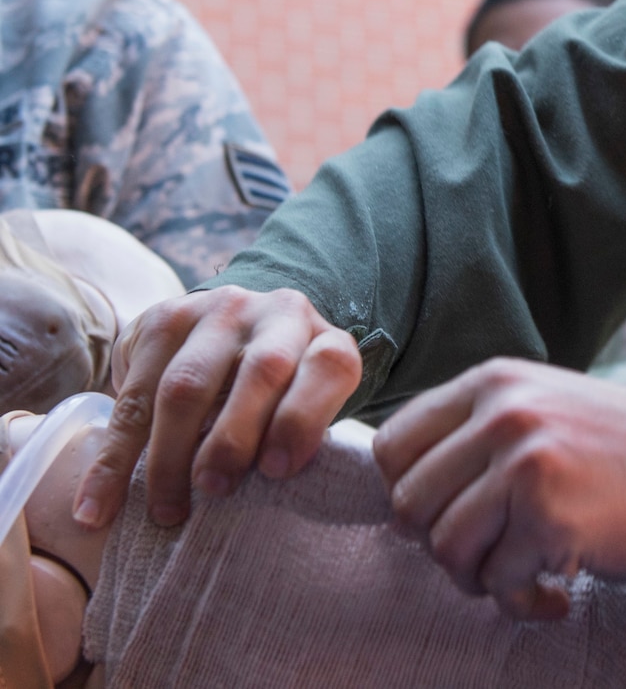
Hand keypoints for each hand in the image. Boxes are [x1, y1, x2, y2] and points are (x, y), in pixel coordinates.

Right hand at [72, 288, 360, 530]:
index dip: (304, 418)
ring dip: (170, 457)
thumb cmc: (281, 394)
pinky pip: (131, 394)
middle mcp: (278, 314)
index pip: (328, 367)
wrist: (239, 329)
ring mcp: (220, 311)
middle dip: (234, 438)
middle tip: (214, 490)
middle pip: (260, 371)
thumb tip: (270, 497)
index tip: (278, 471)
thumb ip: (301, 440)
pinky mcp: (163, 320)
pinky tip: (99, 505)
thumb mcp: (307, 408)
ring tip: (166, 511)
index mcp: (325, 339)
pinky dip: (112, 460)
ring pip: (186, 385)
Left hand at [373, 359, 625, 620]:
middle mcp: (505, 412)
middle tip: (495, 553)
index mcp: (496, 381)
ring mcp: (526, 461)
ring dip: (482, 577)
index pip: (396, 443)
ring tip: (529, 572)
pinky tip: (561, 592)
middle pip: (408, 502)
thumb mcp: (548, 410)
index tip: (456, 515)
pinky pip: (497, 582)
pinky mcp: (550, 515)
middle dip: (444, 544)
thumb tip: (403, 490)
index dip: (413, 494)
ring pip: (444, 547)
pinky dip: (523, 601)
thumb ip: (481, 433)